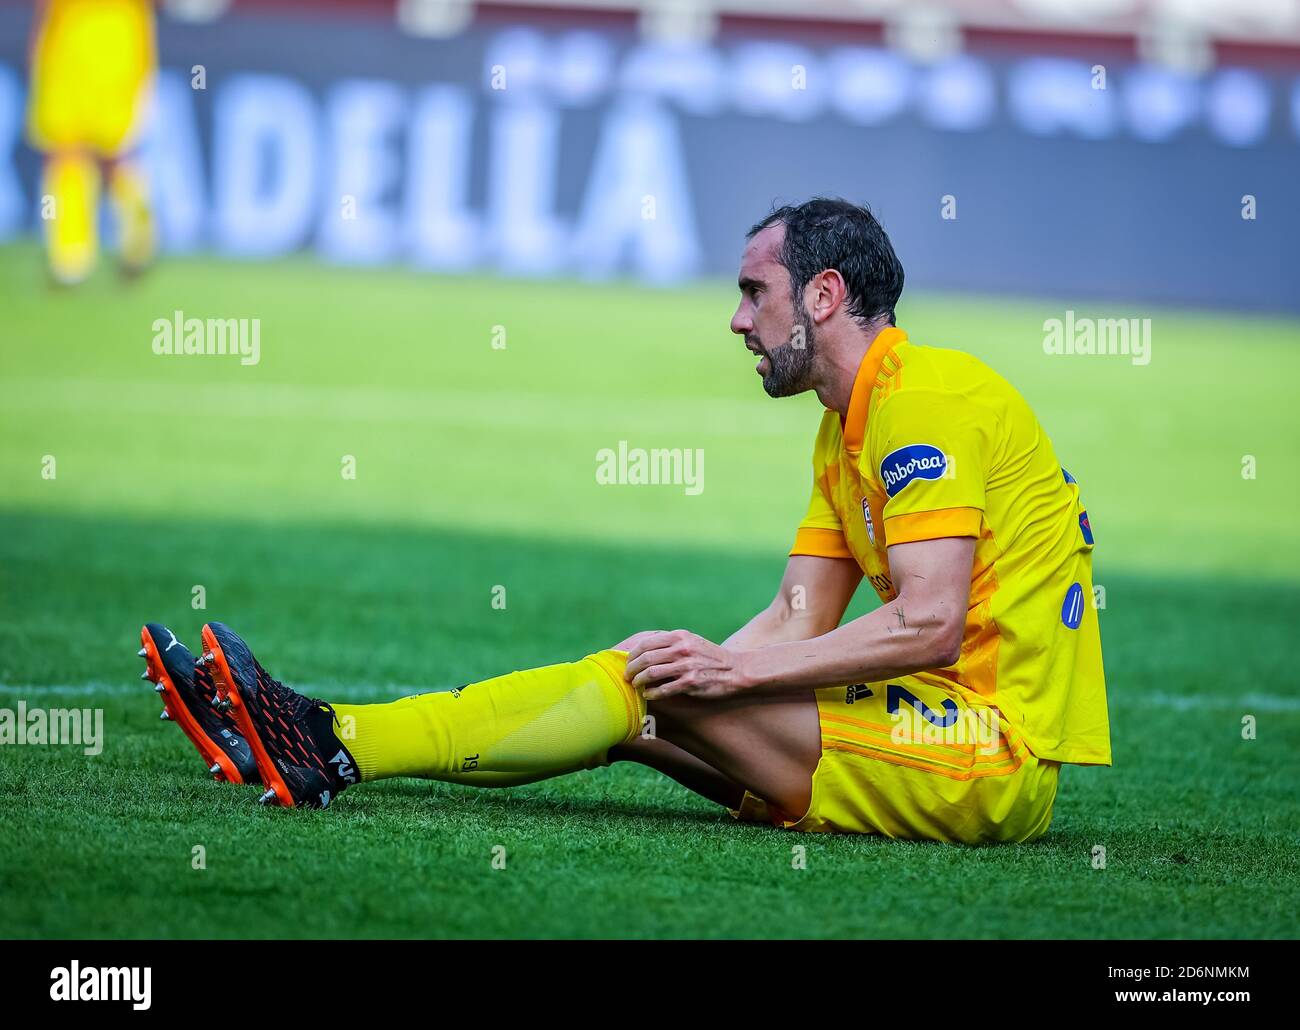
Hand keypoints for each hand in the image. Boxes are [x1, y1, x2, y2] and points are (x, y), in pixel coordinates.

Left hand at [621, 629, 749, 699]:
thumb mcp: (691, 642)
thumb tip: (643, 650)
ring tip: (636, 686)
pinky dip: (652, 693)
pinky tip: (648, 695)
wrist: (736, 670)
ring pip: (651, 674)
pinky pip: (664, 689)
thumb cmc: (710, 658)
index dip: (631, 655)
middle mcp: (682, 649)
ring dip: (639, 681)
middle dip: (631, 669)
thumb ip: (670, 644)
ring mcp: (687, 665)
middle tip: (627, 677)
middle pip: (645, 658)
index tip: (627, 663)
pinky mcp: (691, 682)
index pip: (645, 644)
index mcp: (679, 637)